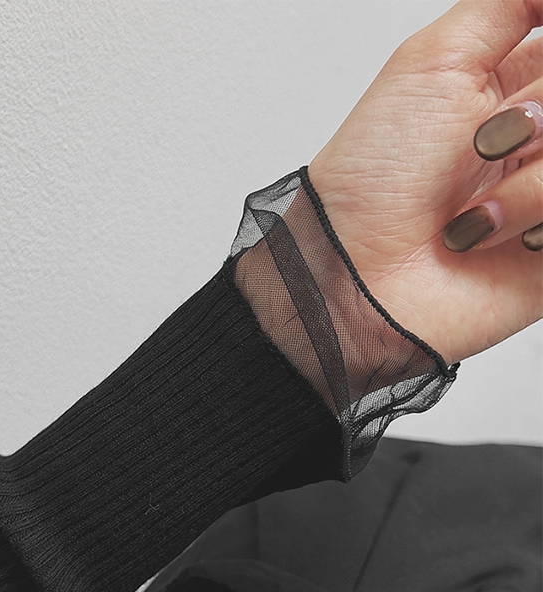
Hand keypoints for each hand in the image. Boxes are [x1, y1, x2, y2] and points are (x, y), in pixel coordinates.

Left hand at [307, 0, 542, 367]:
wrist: (352, 279)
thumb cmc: (372, 181)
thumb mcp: (433, 61)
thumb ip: (507, 5)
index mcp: (513, 92)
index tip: (521, 95)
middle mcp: (536, 145)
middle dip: (542, 117)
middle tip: (492, 142)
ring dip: (531, 186)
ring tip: (475, 217)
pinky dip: (539, 219)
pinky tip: (501, 243)